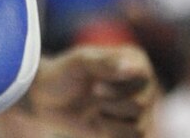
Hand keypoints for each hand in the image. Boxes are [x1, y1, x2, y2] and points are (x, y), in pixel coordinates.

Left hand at [30, 45, 157, 137]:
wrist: (46, 100)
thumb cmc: (63, 74)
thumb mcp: (80, 63)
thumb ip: (104, 63)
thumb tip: (130, 68)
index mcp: (133, 59)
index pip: (143, 77)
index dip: (120, 88)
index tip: (95, 88)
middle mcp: (140, 83)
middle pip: (142, 104)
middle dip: (113, 105)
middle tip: (93, 98)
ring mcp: (135, 108)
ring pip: (139, 126)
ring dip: (112, 124)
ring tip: (96, 114)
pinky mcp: (127, 128)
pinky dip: (115, 135)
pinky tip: (99, 125)